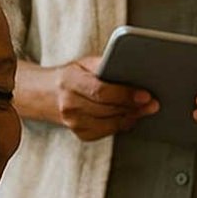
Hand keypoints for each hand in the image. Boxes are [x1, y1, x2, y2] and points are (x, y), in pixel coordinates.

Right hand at [17, 56, 158, 141]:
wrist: (43, 95)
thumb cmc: (70, 76)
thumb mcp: (83, 63)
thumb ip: (104, 64)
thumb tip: (131, 67)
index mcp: (70, 82)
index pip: (101, 91)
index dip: (125, 94)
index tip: (145, 95)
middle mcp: (69, 105)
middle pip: (109, 109)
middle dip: (134, 107)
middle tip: (153, 103)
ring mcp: (73, 123)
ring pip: (110, 123)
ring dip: (131, 116)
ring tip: (145, 109)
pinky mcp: (80, 134)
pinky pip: (107, 132)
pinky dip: (121, 124)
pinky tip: (130, 116)